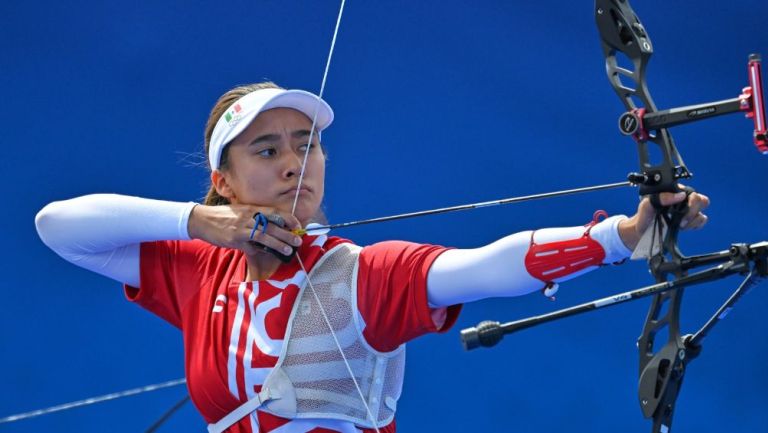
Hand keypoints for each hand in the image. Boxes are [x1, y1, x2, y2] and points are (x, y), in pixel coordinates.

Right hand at [187, 204, 302, 255]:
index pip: (274, 212)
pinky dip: (257, 250)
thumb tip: (270, 230)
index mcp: (252, 208)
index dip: (288, 218)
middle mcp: (248, 217)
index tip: (298, 225)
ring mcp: (241, 228)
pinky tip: (263, 253)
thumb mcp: (241, 213)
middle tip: (298, 240)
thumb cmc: (223, 217)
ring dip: (278, 244)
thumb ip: (255, 219)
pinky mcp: (234, 238)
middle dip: (287, 233)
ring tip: (288, 250)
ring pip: (264, 236)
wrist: (202, 220)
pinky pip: (249, 246)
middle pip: (272, 225)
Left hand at [618, 187, 709, 250]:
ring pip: (702, 211)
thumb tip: (679, 196)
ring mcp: (687, 210)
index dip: (688, 200)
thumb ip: (660, 198)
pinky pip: (701, 220)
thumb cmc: (644, 216)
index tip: (677, 209)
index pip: (690, 191)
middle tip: (680, 220)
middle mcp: (682, 199)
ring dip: (692, 220)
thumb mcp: (646, 205)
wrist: (642, 232)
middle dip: (692, 212)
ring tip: (679, 225)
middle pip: (701, 200)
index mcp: (673, 191)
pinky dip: (694, 225)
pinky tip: (683, 227)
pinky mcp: (689, 221)